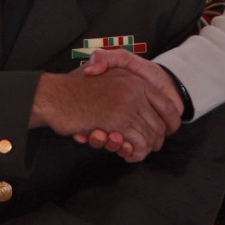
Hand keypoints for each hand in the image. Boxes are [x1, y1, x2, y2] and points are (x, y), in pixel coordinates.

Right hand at [30, 64, 180, 161]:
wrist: (53, 95)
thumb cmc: (75, 87)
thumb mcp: (102, 72)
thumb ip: (123, 81)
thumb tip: (144, 101)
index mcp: (135, 80)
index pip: (168, 105)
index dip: (171, 123)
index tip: (164, 133)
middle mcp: (136, 91)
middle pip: (161, 125)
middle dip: (154, 141)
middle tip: (141, 147)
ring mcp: (128, 105)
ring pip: (151, 137)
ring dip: (142, 149)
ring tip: (129, 151)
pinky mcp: (117, 121)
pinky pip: (138, 144)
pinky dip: (133, 153)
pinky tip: (123, 151)